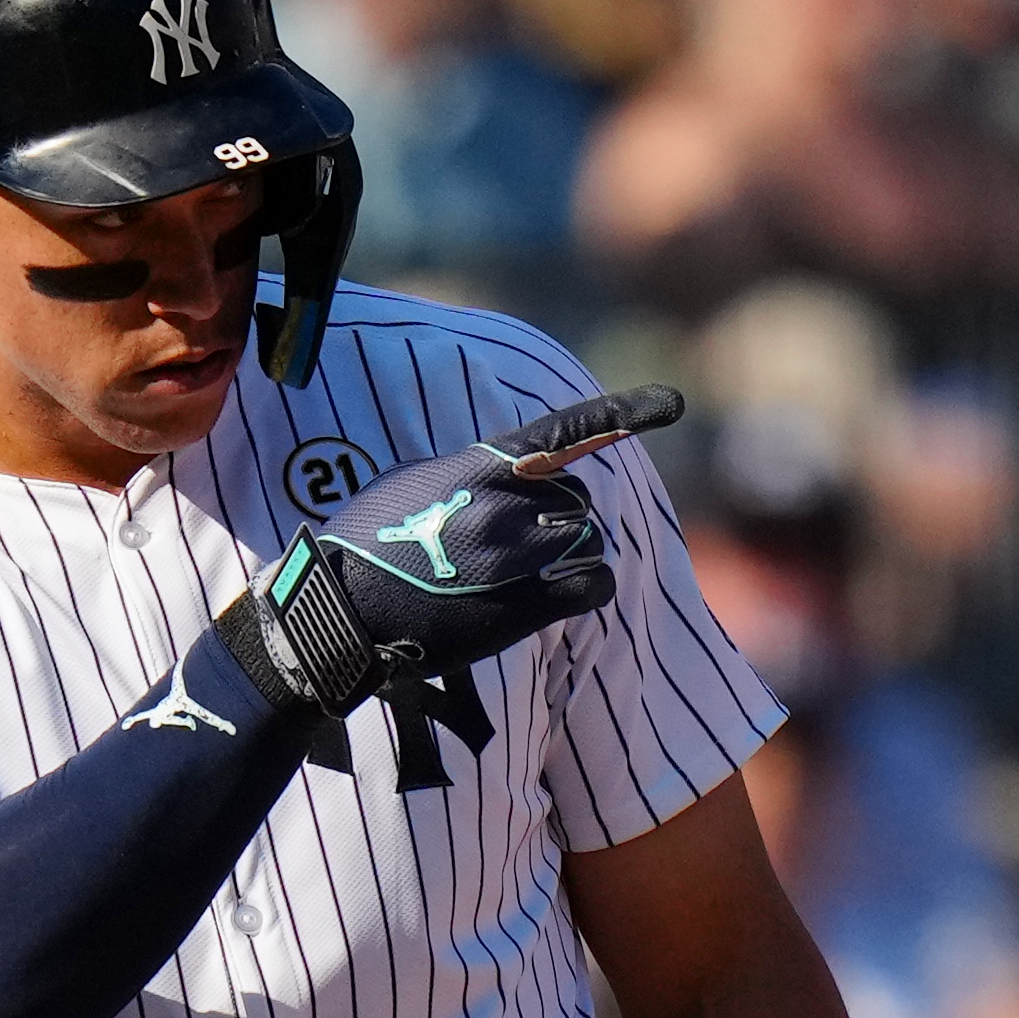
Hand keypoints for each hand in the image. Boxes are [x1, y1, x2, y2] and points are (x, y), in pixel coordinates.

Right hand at [221, 389, 674, 714]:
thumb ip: (467, 471)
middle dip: (557, 517)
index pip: (561, 433)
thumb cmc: (369, 544)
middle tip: (512, 543)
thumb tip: (506, 473)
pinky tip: (561, 591)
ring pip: (585, 540)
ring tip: (516, 573)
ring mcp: (519, 555)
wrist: (346, 613)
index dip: (621, 414)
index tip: (672, 404)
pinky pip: (593, 583)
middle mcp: (506, 504)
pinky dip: (588, 584)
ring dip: (565, 553)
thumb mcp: (411, 480)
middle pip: (576, 500)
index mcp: (478, 465)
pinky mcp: (527, 604)